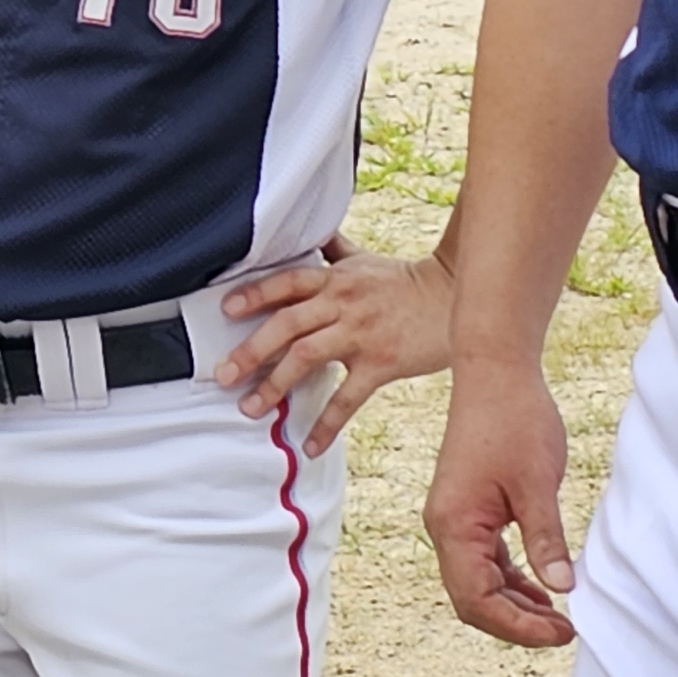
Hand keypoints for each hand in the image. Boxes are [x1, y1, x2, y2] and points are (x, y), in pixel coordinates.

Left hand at [219, 238, 453, 453]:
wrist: (454, 298)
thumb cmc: (403, 281)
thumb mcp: (363, 259)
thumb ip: (332, 250)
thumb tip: (309, 231)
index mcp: (334, 279)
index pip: (287, 281)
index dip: (255, 294)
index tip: (225, 309)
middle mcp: (342, 304)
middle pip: (287, 323)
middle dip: (251, 350)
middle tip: (224, 374)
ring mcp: (361, 334)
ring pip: (308, 357)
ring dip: (276, 384)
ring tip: (251, 408)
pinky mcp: (382, 363)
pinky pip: (349, 397)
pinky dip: (327, 423)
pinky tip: (310, 445)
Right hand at [424, 359, 577, 649]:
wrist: (496, 373)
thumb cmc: (515, 420)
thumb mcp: (538, 484)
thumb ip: (546, 539)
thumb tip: (562, 588)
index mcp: (453, 523)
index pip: (477, 599)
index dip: (518, 626)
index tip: (562, 633)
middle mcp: (445, 526)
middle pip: (472, 599)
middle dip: (516, 623)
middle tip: (565, 632)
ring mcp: (455, 518)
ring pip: (477, 583)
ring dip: (514, 604)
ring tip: (559, 617)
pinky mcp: (468, 510)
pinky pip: (484, 561)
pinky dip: (511, 580)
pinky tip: (542, 586)